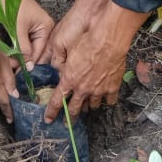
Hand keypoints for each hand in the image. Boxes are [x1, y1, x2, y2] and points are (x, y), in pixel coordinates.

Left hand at [15, 0, 53, 68]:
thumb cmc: (14, 6)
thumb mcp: (18, 30)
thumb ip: (23, 49)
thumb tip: (28, 68)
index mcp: (47, 28)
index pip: (40, 52)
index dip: (30, 64)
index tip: (20, 75)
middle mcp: (46, 29)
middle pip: (37, 52)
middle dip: (26, 61)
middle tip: (14, 72)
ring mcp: (38, 28)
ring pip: (31, 48)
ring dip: (22, 56)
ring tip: (12, 66)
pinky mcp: (30, 28)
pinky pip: (27, 42)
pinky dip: (20, 48)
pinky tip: (13, 56)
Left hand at [43, 0, 148, 121]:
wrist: (108, 37)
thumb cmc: (86, 38)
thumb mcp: (63, 45)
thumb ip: (57, 58)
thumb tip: (54, 65)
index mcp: (69, 79)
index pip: (57, 100)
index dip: (52, 112)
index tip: (48, 119)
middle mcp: (83, 88)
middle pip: (75, 108)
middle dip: (70, 117)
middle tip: (67, 123)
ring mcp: (99, 89)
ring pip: (92, 105)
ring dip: (88, 106)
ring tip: (87, 106)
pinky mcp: (113, 86)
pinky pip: (109, 100)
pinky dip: (106, 100)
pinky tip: (105, 98)